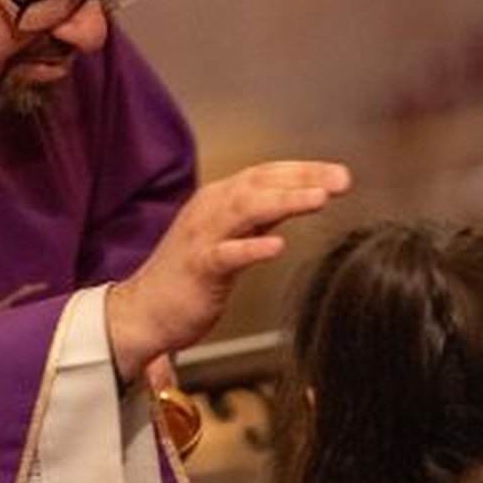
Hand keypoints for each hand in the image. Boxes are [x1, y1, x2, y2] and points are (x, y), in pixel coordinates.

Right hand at [106, 160, 350, 382]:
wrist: (141, 312)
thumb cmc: (186, 278)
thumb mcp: (226, 237)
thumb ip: (256, 219)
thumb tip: (293, 199)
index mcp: (217, 200)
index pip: (265, 174)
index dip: (303, 169)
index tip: (338, 174)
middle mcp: (209, 210)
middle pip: (259, 183)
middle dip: (303, 177)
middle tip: (341, 179)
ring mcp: (202, 238)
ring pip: (245, 209)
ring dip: (284, 200)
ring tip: (320, 199)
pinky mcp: (197, 269)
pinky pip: (227, 255)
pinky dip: (252, 247)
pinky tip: (278, 246)